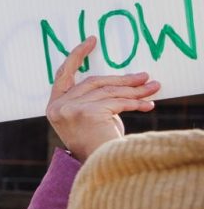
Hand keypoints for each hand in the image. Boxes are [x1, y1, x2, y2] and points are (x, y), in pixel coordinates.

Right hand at [48, 38, 157, 160]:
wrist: (97, 168)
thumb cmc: (96, 145)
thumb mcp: (91, 117)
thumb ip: (95, 98)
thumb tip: (126, 79)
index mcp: (54, 106)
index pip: (63, 74)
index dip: (76, 56)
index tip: (91, 40)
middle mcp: (58, 106)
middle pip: (94, 82)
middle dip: (123, 79)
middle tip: (145, 76)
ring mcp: (69, 109)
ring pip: (108, 92)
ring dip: (135, 90)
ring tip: (153, 88)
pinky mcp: (86, 112)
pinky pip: (116, 102)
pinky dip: (135, 103)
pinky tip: (148, 104)